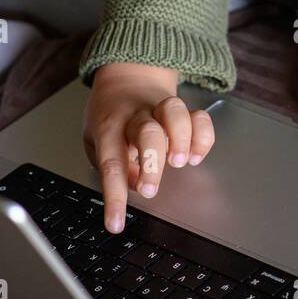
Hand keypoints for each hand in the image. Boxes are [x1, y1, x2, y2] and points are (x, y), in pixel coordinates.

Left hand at [82, 62, 215, 232]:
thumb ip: (109, 163)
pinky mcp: (183, 109)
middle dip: (152, 163)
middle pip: (147, 132)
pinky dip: (202, 136)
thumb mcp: (95, 138)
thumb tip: (133, 186)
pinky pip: (199, 117)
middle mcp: (136, 117)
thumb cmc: (110, 115)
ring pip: (174, 114)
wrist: (127, 74)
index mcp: (109, 127)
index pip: (110, 164)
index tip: (116, 223)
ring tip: (180, 163)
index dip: (114, 196)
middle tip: (151, 188)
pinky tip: (196, 154)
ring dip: (181, 140)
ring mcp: (161, 109)